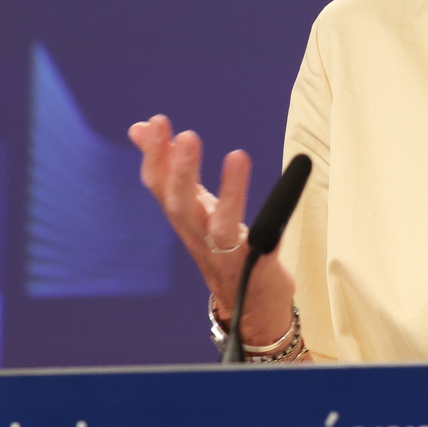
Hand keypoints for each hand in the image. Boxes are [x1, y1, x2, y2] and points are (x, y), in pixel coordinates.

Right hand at [129, 114, 294, 346]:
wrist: (248, 304)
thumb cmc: (220, 245)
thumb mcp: (194, 202)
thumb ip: (171, 167)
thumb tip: (140, 127)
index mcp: (185, 216)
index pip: (159, 185)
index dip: (154, 156)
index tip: (155, 122)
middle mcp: (198, 235)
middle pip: (180, 205)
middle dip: (180, 171)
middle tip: (186, 135)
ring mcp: (227, 254)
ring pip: (220, 226)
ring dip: (228, 192)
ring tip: (238, 156)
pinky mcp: (257, 267)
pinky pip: (264, 246)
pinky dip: (272, 228)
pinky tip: (287, 197)